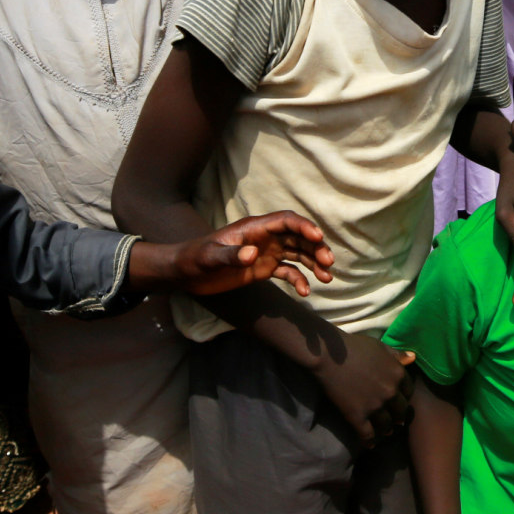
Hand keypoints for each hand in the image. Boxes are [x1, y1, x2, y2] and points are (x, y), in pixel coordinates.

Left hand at [171, 210, 334, 296]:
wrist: (185, 273)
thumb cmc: (194, 259)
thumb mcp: (209, 257)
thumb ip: (230, 255)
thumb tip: (252, 255)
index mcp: (254, 228)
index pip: (285, 221)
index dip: (303, 226)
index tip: (318, 238)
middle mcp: (264, 238)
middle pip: (297, 237)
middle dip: (315, 247)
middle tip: (328, 263)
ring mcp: (265, 253)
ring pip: (297, 253)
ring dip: (313, 263)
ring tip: (327, 278)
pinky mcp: (263, 269)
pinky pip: (288, 272)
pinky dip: (299, 280)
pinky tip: (304, 292)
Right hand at [313, 331, 414, 444]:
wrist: (329, 355)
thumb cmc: (354, 346)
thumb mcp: (380, 346)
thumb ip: (397, 355)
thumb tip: (413, 358)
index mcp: (398, 374)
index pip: (409, 391)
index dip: (404, 397)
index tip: (399, 401)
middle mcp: (390, 392)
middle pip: (400, 411)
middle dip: (398, 416)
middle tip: (395, 421)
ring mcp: (375, 406)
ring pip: (386, 425)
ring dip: (386, 430)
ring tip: (384, 432)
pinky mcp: (358, 416)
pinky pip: (367, 434)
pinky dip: (369, 441)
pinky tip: (370, 444)